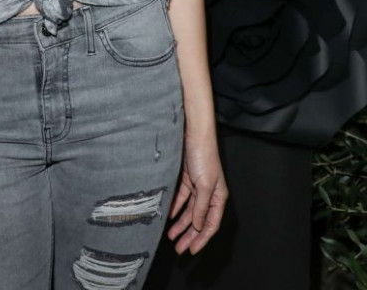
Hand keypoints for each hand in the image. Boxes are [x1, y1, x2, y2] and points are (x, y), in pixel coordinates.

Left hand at [167, 130, 227, 254]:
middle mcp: (209, 194)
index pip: (211, 224)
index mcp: (218, 197)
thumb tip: (199, 226)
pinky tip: (168, 216)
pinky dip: (175, 208)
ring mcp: (198, 187)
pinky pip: (181, 199)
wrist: (195, 135)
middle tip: (179, 249)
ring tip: (171, 237)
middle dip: (189, 235)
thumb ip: (202, 207)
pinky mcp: (187, 179)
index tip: (192, 251)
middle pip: (199, 220)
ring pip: (189, 212)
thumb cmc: (204, 157)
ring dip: (181, 224)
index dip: (202, 239)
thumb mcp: (205, 185)